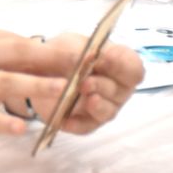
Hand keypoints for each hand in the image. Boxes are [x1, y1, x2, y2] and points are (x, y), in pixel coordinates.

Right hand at [0, 28, 142, 150]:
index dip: (55, 48)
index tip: (86, 54)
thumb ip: (7, 55)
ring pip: (8, 83)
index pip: (23, 41)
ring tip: (64, 92)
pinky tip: (23, 129)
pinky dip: (4, 122)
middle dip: (55, 59)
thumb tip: (50, 56)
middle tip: (85, 65)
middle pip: (19, 54)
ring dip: (38, 87)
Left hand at [22, 43, 144, 135]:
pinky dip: (76, 123)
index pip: (133, 67)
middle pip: (122, 91)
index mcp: (117, 63)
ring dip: (96, 104)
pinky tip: (64, 118)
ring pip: (108, 111)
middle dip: (103, 85)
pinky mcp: (86, 122)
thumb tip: (90, 57)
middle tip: (85, 81)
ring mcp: (103, 106)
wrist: (39, 70)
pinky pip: (85, 127)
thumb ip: (76, 52)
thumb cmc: (62, 54)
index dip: (122, 64)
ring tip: (80, 96)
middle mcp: (116, 87)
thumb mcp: (66, 45)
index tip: (104, 58)